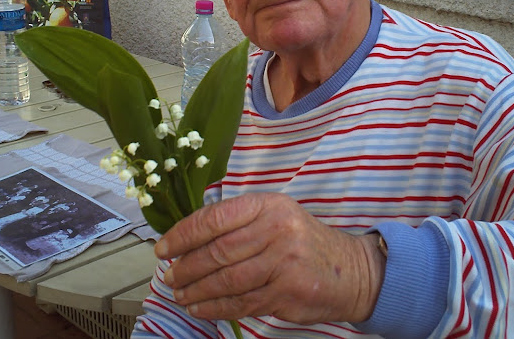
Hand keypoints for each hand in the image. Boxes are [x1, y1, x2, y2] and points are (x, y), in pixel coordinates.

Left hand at [154, 192, 384, 323]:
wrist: (350, 270)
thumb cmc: (302, 241)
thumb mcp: (275, 217)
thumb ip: (238, 223)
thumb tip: (187, 239)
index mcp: (267, 205)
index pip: (215, 218)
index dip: (183, 235)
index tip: (163, 249)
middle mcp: (276, 229)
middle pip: (218, 251)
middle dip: (186, 267)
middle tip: (169, 277)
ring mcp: (283, 261)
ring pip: (227, 279)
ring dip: (197, 290)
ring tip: (180, 294)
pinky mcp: (287, 291)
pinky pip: (241, 302)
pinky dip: (215, 307)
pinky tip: (200, 308)